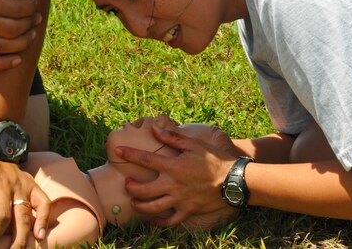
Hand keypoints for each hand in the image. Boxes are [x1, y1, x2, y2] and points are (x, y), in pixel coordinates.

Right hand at [0, 0, 41, 68]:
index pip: (13, 8)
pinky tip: (16, 60)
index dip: (28, 7)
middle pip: (11, 29)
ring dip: (21, 43)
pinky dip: (3, 63)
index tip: (34, 4)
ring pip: (1, 47)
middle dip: (29, 24)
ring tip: (31, 35)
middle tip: (37, 19)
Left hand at [117, 123, 239, 227]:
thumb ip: (172, 137)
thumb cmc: (214, 159)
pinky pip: (169, 221)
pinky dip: (158, 221)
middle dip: (131, 186)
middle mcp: (173, 185)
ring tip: (134, 200)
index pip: (146, 159)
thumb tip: (154, 129)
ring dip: (139, 205)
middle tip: (128, 181)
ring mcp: (179, 200)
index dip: (130, 154)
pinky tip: (152, 218)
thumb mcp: (194, 144)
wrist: (233, 180)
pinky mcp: (187, 211)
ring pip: (152, 208)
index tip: (119, 151)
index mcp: (174, 166)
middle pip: (143, 190)